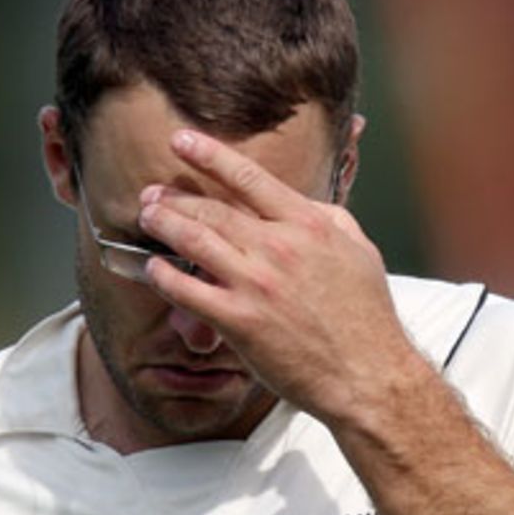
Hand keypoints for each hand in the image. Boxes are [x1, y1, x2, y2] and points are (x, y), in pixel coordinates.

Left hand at [138, 129, 425, 426]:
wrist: (367, 374)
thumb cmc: (367, 318)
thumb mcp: (360, 252)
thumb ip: (330, 220)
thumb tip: (306, 203)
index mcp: (308, 224)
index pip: (248, 178)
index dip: (209, 155)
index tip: (182, 140)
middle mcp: (278, 247)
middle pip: (212, 208)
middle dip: (175, 197)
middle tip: (152, 193)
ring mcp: (256, 284)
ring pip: (195, 241)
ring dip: (164, 225)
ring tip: (147, 217)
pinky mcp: (240, 321)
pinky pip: (188, 292)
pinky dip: (163, 277)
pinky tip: (151, 269)